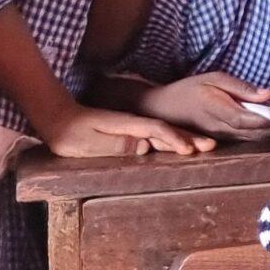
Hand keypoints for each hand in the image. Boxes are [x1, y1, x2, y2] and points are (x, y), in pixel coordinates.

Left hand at [38, 100, 213, 157]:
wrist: (58, 119)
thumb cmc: (70, 135)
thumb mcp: (89, 142)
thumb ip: (117, 144)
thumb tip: (145, 146)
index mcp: (127, 125)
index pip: (156, 130)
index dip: (174, 139)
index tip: (190, 150)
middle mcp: (133, 124)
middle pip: (166, 129)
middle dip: (189, 138)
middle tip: (211, 146)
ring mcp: (132, 127)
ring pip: (163, 132)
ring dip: (184, 139)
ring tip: (204, 146)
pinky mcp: (129, 133)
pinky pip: (155, 136)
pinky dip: (171, 140)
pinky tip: (181, 145)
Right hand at [140, 73, 269, 139]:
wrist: (164, 108)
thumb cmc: (191, 89)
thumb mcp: (214, 79)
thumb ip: (241, 88)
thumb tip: (269, 93)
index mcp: (218, 109)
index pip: (249, 120)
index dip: (269, 118)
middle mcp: (221, 128)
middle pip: (255, 132)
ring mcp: (221, 137)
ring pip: (253, 138)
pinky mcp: (223, 140)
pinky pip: (247, 139)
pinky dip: (261, 133)